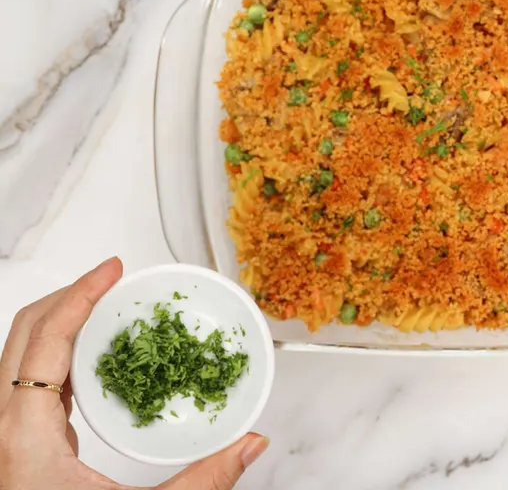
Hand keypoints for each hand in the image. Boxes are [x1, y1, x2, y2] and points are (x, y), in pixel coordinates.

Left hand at [0, 258, 268, 489]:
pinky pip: (28, 384)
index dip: (79, 295)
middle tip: (115, 279)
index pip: (43, 341)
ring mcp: (4, 439)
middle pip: (21, 337)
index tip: (113, 269)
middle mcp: (2, 431)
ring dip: (61, 324)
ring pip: (17, 358)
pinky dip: (59, 357)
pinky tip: (97, 363)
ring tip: (109, 310)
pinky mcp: (16, 449)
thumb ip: (203, 481)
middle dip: (68, 298)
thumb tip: (252, 443)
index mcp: (23, 439)